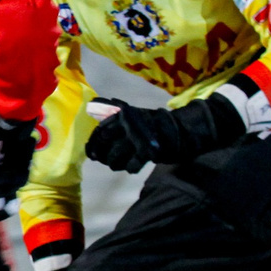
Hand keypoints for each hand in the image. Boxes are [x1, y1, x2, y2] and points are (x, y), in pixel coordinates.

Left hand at [83, 94, 241, 172]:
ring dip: (114, 163)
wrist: (179, 130)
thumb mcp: (132, 113)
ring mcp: (138, 138)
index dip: (94, 142)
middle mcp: (129, 124)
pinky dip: (130, 167)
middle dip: (102, 154)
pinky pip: (132, 164)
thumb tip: (92, 103)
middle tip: (104, 160)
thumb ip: (113, 110)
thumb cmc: (152, 123)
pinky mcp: (148, 151)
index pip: (101, 129)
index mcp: (124, 114)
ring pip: (116, 155)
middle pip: (106, 142)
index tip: (91, 153)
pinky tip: (131, 167)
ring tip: (118, 164)